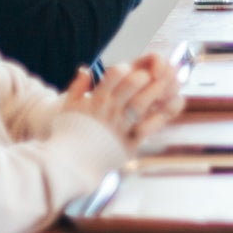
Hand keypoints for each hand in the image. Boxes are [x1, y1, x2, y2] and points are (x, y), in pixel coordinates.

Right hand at [60, 54, 184, 148]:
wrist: (71, 164)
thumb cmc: (69, 134)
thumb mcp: (68, 107)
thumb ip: (78, 87)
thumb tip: (86, 69)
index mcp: (95, 101)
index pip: (110, 78)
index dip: (121, 70)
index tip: (128, 67)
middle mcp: (109, 112)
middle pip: (130, 89)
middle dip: (142, 77)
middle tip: (151, 74)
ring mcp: (120, 128)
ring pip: (141, 106)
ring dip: (154, 93)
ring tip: (164, 85)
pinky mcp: (128, 144)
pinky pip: (146, 129)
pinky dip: (157, 118)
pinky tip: (163, 111)